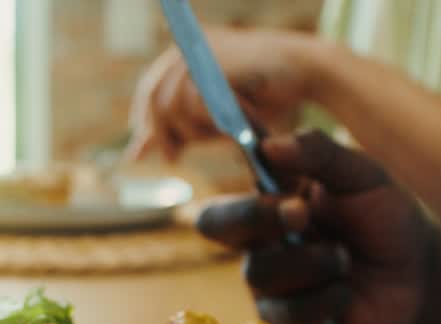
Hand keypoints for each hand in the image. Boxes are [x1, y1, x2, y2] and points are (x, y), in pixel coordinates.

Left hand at [126, 27, 313, 161]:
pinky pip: (192, 103)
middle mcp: (190, 47)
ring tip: (218, 138)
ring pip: (172, 104)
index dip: (145, 121)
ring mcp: (202, 53)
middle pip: (156, 97)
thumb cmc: (267, 95)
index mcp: (189, 52)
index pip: (151, 88)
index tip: (145, 150)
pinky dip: (207, 123)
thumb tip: (134, 154)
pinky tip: (229, 129)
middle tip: (173, 158)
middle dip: (161, 132)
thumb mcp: (212, 117)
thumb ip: (176, 130)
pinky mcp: (215, 63)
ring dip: (192, 130)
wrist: (306, 71)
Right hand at [197, 130, 440, 323]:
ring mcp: (267, 278)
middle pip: (215, 222)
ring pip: (260, 271)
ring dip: (312, 262)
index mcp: (272, 193)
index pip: (237, 164)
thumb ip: (320, 154)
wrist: (418, 273)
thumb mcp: (363, 176)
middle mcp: (258, 234)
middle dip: (253, 215)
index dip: (228, 145)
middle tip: (299, 212)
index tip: (235, 125)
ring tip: (345, 259)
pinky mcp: (284, 317)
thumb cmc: (384, 218)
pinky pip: (287, 311)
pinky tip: (346, 293)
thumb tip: (271, 145)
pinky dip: (326, 298)